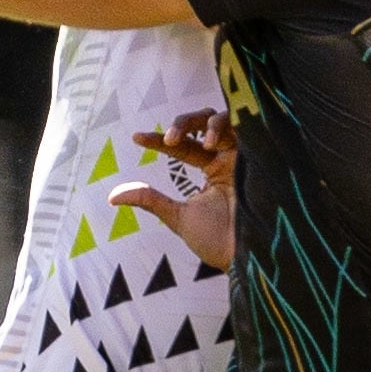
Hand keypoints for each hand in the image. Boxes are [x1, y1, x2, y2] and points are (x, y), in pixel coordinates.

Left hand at [112, 110, 235, 271]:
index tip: (136, 138)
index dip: (158, 140)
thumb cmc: (217, 241)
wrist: (247, 254)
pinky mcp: (257, 152)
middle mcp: (229, 157)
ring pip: (222, 116)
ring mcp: (244, 153)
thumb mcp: (178, 216)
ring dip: (200, 121)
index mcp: (213, 171)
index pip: (182, 147)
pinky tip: (209, 142)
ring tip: (182, 141)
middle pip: (204, 121)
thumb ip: (150, 200)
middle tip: (167, 139)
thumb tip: (113, 196)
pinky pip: (243, 122)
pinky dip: (222, 124)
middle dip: (182, 123)